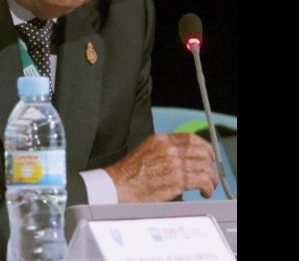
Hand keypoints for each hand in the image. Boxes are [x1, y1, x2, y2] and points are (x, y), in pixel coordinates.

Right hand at [104, 133, 218, 202]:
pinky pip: (203, 180)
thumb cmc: (128, 174)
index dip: (204, 146)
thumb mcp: (145, 151)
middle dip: (210, 163)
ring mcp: (174, 163)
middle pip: (201, 151)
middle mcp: (169, 149)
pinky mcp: (177, 179)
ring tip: (208, 185)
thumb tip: (180, 157)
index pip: (190, 138)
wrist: (118, 185)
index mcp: (160, 140)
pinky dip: (208, 187)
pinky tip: (203, 192)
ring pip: (205, 166)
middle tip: (210, 172)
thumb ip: (163, 151)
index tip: (207, 154)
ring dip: (211, 178)